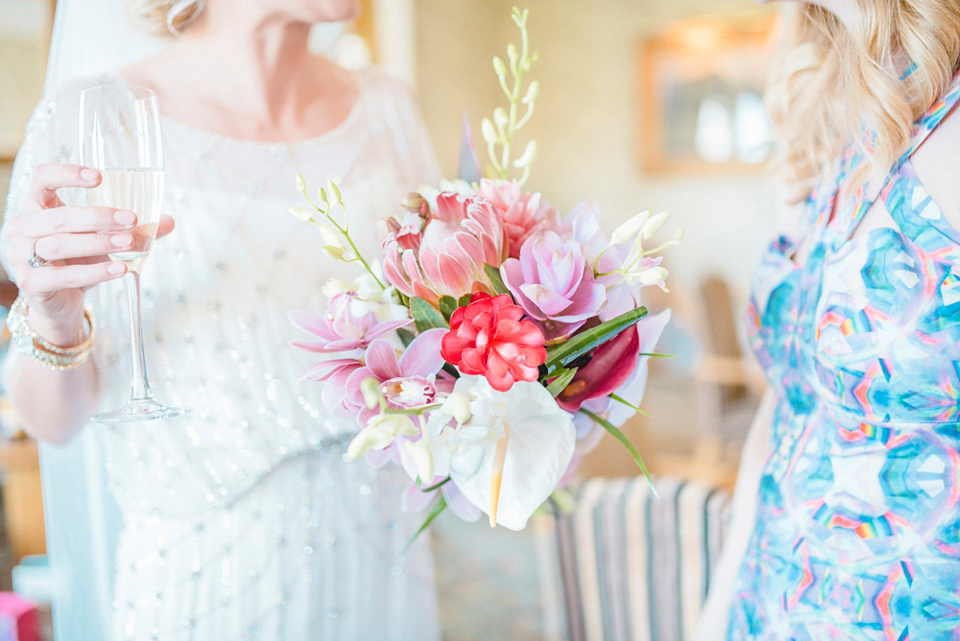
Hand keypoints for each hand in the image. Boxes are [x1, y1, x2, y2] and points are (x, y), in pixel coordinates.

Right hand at [5, 163, 174, 344]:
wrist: (60, 302)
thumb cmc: (77, 261)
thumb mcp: (103, 239)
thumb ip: (133, 229)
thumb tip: (168, 221)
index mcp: (37, 206)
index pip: (42, 178)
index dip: (66, 174)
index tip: (99, 177)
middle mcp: (22, 227)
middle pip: (58, 216)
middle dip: (98, 217)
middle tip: (131, 219)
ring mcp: (20, 256)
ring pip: (59, 245)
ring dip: (98, 243)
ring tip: (129, 243)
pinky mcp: (31, 283)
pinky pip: (64, 276)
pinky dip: (94, 272)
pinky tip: (119, 269)